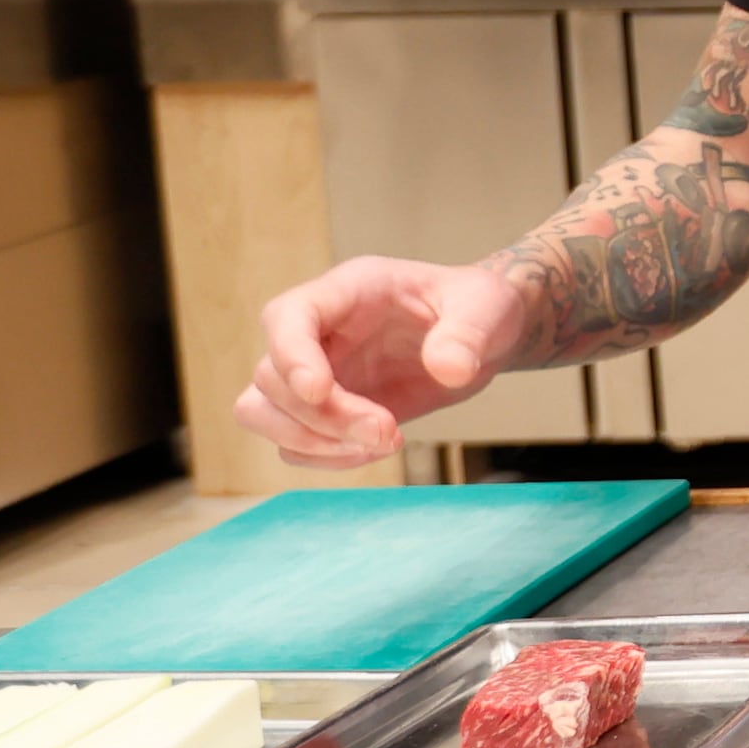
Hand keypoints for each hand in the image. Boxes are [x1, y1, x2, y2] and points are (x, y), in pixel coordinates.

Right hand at [236, 255, 531, 465]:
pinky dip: (325, 456)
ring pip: (261, 411)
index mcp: (348, 291)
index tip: (321, 392)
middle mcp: (318, 331)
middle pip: (270, 376)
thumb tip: (449, 369)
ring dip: (311, 441)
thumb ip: (468, 334)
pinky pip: (292, 442)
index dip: (291, 355)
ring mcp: (315, 371)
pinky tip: (376, 449)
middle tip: (387, 432)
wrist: (484, 337)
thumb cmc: (480, 307)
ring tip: (383, 443)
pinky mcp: (324, 409)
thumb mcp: (488, 307)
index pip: (288, 316)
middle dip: (322, 415)